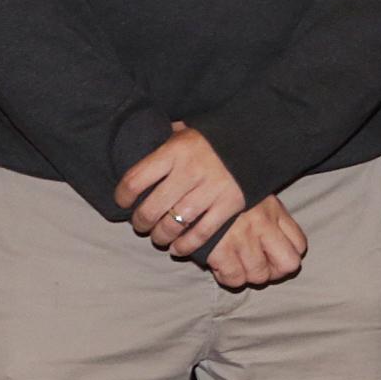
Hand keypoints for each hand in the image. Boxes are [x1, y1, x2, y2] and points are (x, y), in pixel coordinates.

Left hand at [116, 122, 247, 258]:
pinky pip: (200, 233)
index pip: (134, 180)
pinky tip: (178, 247)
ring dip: (160, 236)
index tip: (123, 201)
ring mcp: (211, 189)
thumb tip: (138, 142)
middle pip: (151, 209)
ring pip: (173, 225)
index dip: (122, 196)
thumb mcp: (186, 132)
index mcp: (175, 150)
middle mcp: (191, 170)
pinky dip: (186, 245)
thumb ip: (163, 142)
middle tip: (140, 224)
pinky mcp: (230, 204)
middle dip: (140, 222)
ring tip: (159, 236)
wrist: (258, 136)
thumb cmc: (214, 137)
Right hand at [207, 195, 308, 290]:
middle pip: (288, 264)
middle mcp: (263, 224)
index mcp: (274, 210)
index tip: (275, 258)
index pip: (299, 245)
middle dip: (274, 272)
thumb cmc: (225, 194)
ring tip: (237, 266)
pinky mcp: (219, 249)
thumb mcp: (255, 196)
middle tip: (259, 269)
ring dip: (249, 276)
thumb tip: (281, 244)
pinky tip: (221, 267)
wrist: (192, 189)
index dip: (289, 256)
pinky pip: (234, 278)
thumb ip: (270, 217)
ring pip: (260, 275)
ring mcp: (242, 238)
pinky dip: (228, 278)